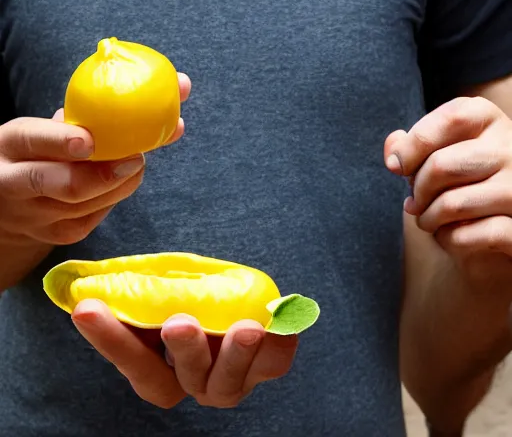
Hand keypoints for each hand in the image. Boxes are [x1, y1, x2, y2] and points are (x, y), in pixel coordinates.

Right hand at [0, 73, 189, 246]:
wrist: (8, 203)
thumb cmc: (39, 151)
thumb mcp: (46, 128)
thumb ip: (88, 113)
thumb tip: (177, 86)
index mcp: (10, 145)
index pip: (32, 140)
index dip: (62, 141)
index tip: (91, 140)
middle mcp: (17, 184)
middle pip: (70, 185)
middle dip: (110, 173)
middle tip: (138, 157)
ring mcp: (39, 217)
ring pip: (93, 203)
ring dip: (125, 181)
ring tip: (137, 162)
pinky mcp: (62, 235)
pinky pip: (100, 214)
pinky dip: (118, 193)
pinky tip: (123, 179)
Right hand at [72, 300, 297, 408]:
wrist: (234, 297)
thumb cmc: (190, 294)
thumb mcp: (165, 288)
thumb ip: (141, 292)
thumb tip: (88, 286)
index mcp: (157, 363)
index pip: (130, 359)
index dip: (109, 338)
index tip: (86, 309)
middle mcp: (189, 380)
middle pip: (178, 382)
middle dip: (182, 353)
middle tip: (180, 324)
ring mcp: (226, 379)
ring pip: (225, 384)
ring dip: (233, 357)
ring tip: (245, 328)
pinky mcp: (262, 365)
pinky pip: (273, 364)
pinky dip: (279, 347)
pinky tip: (283, 325)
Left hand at [384, 96, 511, 281]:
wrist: (495, 230)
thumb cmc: (460, 183)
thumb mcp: (435, 155)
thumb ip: (410, 146)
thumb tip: (393, 148)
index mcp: (491, 121)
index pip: (451, 118)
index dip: (412, 145)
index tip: (396, 166)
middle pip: (442, 165)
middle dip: (417, 189)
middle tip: (415, 202)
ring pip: (452, 204)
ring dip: (427, 219)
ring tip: (428, 220)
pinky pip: (466, 235)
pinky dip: (446, 240)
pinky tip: (450, 235)